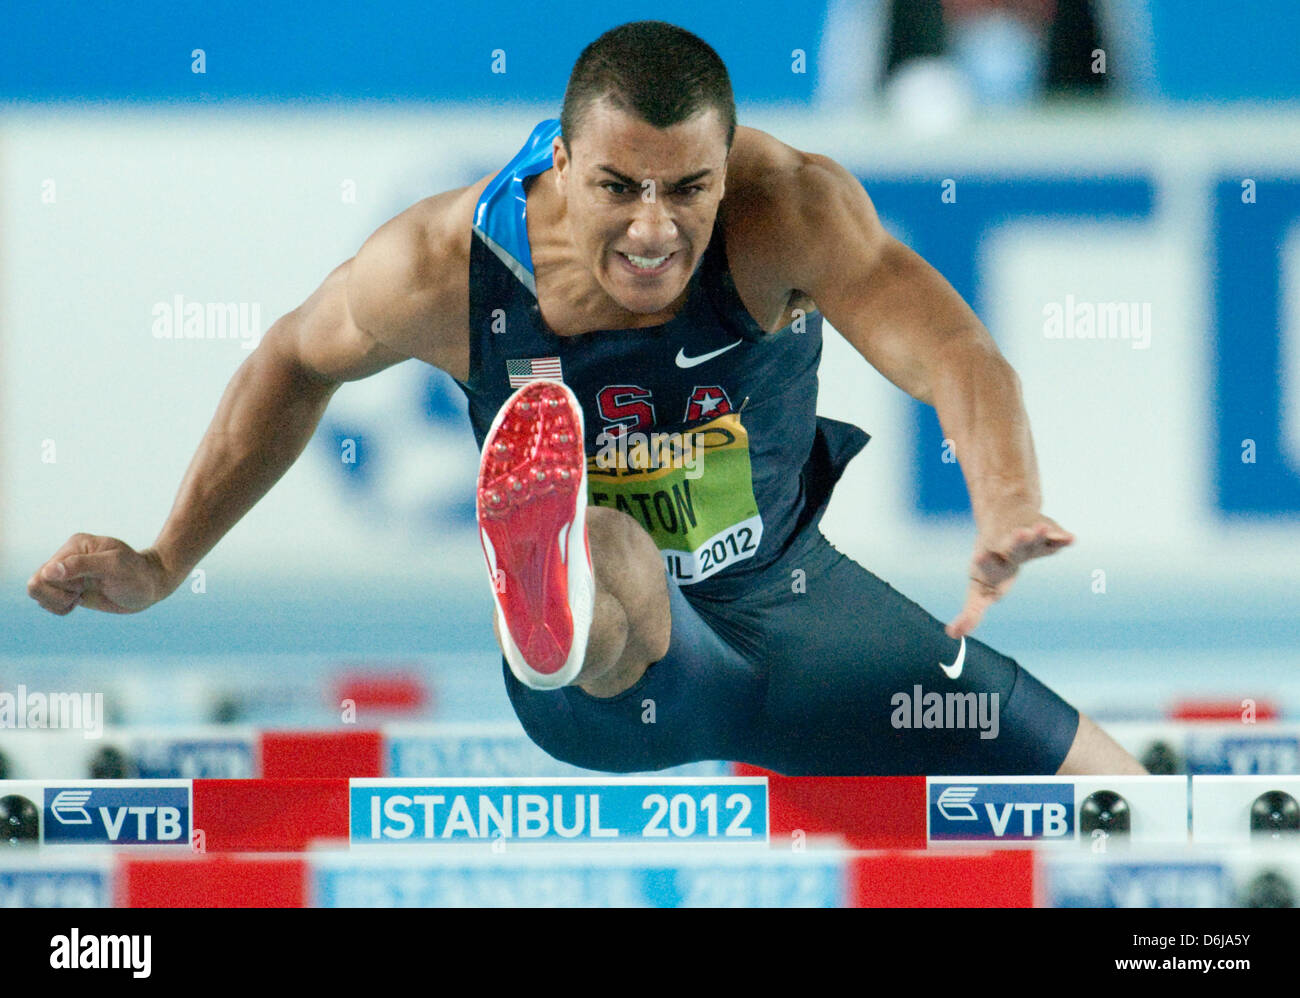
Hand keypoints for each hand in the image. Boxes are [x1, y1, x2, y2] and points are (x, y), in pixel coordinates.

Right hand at [27, 534, 174, 615]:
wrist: (151, 586)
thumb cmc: (137, 575)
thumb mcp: (115, 567)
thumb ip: (83, 565)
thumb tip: (49, 570)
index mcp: (75, 546)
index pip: (45, 572)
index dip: (62, 587)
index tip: (84, 587)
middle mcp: (66, 557)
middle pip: (36, 584)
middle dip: (57, 597)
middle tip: (81, 595)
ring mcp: (67, 573)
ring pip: (38, 593)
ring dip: (57, 603)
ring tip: (80, 598)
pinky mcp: (69, 588)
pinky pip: (46, 601)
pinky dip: (59, 608)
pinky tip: (78, 602)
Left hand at [945, 512, 1073, 638]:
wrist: (1001, 517)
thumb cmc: (990, 566)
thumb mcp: (979, 589)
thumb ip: (971, 613)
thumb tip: (952, 634)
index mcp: (992, 563)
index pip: (988, 564)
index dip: (986, 562)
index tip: (980, 557)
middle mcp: (1008, 548)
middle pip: (1013, 545)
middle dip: (1017, 541)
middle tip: (1021, 533)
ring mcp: (1027, 537)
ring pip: (1033, 535)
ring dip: (1038, 533)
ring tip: (1040, 529)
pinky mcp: (1044, 530)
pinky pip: (1054, 534)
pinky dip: (1062, 537)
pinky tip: (1070, 539)